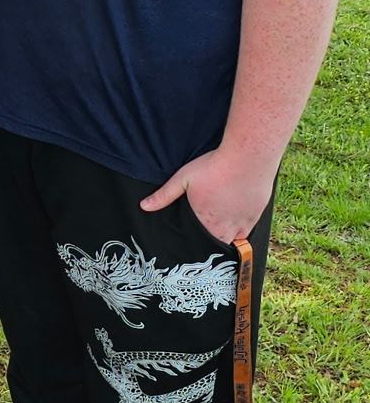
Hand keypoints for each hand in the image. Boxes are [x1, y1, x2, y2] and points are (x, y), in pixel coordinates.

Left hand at [140, 149, 273, 244]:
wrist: (248, 157)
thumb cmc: (214, 167)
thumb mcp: (183, 179)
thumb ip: (164, 195)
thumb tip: (144, 206)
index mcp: (207, 222)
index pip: (199, 244)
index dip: (195, 245)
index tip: (192, 244)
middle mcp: (227, 227)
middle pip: (218, 244)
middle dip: (211, 243)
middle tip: (205, 237)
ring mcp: (245, 222)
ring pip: (236, 239)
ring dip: (228, 236)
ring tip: (220, 230)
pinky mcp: (257, 214)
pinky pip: (249, 230)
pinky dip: (242, 228)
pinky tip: (236, 219)